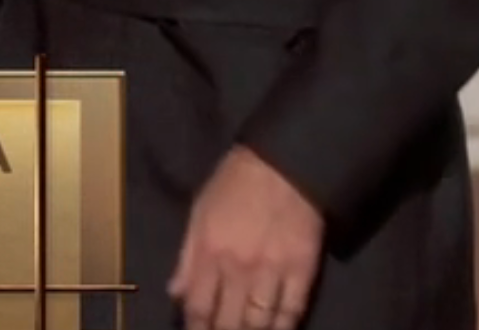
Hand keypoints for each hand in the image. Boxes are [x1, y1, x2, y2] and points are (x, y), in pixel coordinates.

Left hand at [168, 145, 324, 329]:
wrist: (282, 164)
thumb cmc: (234, 184)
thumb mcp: (199, 213)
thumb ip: (187, 257)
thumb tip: (176, 294)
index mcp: (210, 253)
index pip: (198, 307)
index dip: (196, 329)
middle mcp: (239, 268)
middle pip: (229, 321)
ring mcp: (272, 272)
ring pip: (260, 322)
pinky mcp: (303, 270)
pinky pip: (292, 310)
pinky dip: (283, 326)